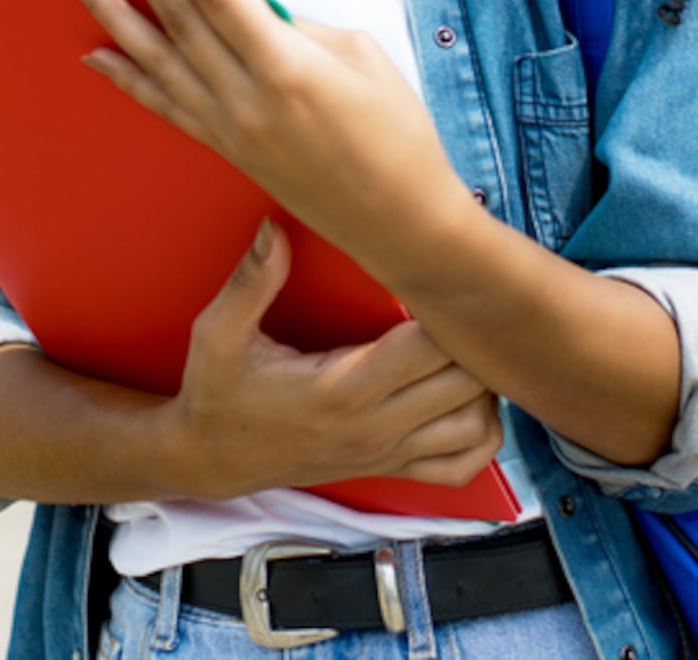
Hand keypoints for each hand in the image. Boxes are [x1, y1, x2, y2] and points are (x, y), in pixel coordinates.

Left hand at [67, 0, 475, 267]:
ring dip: (112, 14)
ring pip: (157, 59)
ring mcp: (229, 128)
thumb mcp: (361, 57)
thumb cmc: (398, 135)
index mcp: (285, 65)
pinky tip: (94, 54)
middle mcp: (245, 97)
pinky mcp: (226, 151)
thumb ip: (297, 25)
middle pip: (177, 14)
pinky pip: (165, 107)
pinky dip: (127, 79)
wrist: (400, 223)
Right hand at [168, 220, 504, 498]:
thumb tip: (274, 229)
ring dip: (486, 384)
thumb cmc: (218, 393)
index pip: (429, 347)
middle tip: (467, 297)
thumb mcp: (218, 335)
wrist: (211, 459)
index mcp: (341, 389)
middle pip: (467, 382)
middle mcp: (375, 425)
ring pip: (476, 424)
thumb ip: (250, 283)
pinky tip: (469, 398)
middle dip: (476, 338)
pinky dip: (483, 434)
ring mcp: (388, 452)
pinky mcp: (391, 468)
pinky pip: (462, 465)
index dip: (448, 308)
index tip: (445, 274)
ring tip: (468, 342)